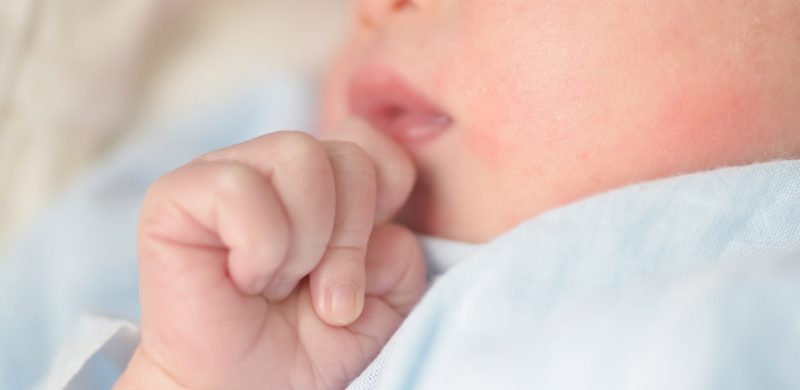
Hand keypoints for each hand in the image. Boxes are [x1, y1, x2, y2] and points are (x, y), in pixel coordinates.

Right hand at [116, 123, 425, 388]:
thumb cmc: (305, 348)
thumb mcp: (383, 308)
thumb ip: (402, 259)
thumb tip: (386, 225)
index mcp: (326, 182)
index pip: (372, 142)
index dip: (385, 197)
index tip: (365, 263)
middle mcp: (278, 168)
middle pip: (347, 154)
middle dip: (351, 238)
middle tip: (327, 298)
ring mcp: (227, 173)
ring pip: (300, 154)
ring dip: (304, 242)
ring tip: (278, 287)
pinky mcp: (177, 194)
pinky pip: (241, 187)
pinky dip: (260, 246)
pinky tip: (242, 280)